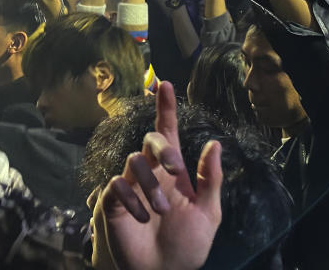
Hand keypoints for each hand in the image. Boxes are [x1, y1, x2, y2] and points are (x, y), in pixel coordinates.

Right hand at [95, 81, 221, 269]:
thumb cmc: (186, 245)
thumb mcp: (208, 213)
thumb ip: (211, 179)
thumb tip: (216, 144)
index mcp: (174, 173)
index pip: (168, 132)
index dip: (166, 107)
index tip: (165, 84)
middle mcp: (151, 173)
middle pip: (150, 139)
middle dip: (162, 148)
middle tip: (175, 168)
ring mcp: (130, 186)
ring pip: (134, 160)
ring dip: (150, 184)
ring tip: (159, 210)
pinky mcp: (113, 202)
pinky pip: (117, 185)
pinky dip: (132, 199)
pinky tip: (142, 217)